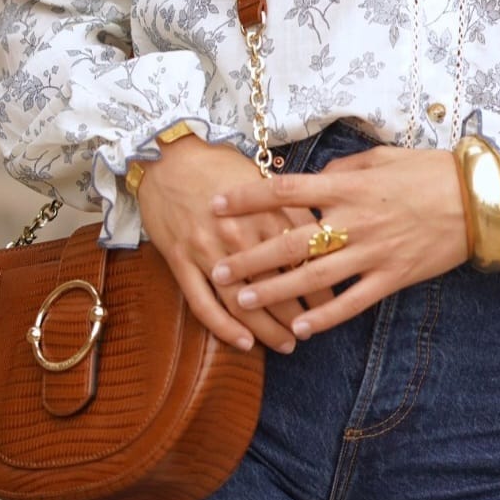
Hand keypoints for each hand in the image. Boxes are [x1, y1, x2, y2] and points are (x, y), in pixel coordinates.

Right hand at [136, 137, 338, 354]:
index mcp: (266, 212)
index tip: (333, 302)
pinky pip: (204, 303)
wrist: (167, 155)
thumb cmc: (217, 164)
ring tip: (286, 344)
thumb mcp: (260, 178)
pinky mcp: (182, 261)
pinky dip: (224, 327)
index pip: (303, 257)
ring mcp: (209, 250)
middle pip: (278, 285)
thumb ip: (288, 207)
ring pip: (244, 301)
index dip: (321, 283)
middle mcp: (241, 234)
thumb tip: (321, 230)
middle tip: (312, 331)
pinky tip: (243, 342)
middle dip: (299, 314)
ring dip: (268, 329)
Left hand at [207, 145, 470, 340]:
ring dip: (276, 291)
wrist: (478, 199)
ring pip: (314, 277)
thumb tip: (317, 173)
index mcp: (348, 186)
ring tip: (244, 301)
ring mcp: (373, 252)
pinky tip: (301, 330)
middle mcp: (354, 220)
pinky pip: (352, 302)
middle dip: (250, 257)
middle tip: (218, 270)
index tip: (217, 204)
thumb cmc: (430, 171)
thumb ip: (345, 166)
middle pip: (290, 241)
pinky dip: (325, 318)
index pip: (286, 191)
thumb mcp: (383, 156)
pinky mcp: (392, 277)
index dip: (247, 198)